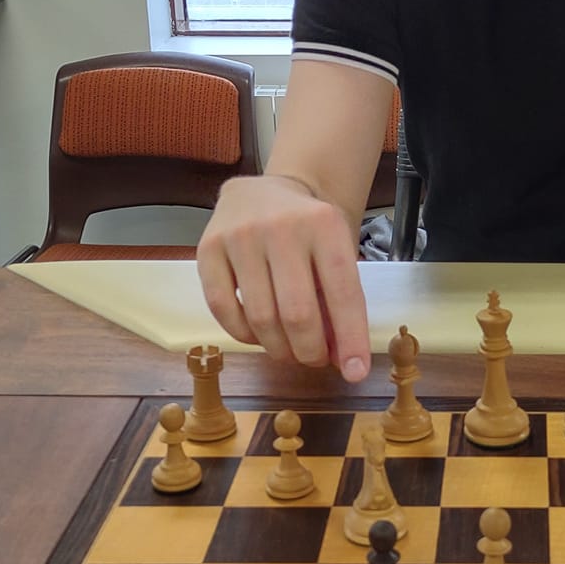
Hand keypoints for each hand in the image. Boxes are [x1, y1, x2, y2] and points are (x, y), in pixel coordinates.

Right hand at [196, 174, 371, 380]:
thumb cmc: (309, 231)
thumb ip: (341, 303)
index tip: (356, 372)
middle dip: (310, 351)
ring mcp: (240, 236)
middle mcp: (282, 226)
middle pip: (298, 313)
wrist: (266, 191)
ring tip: (289, 350)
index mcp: (324, 224)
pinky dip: (244, 335)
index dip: (351, 338)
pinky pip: (223, 310)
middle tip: (314, 359)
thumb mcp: (336, 252)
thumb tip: (344, 362)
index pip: (344, 292)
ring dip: (279, 348)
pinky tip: (258, 335)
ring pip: (261, 318)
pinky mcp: (208, 248)